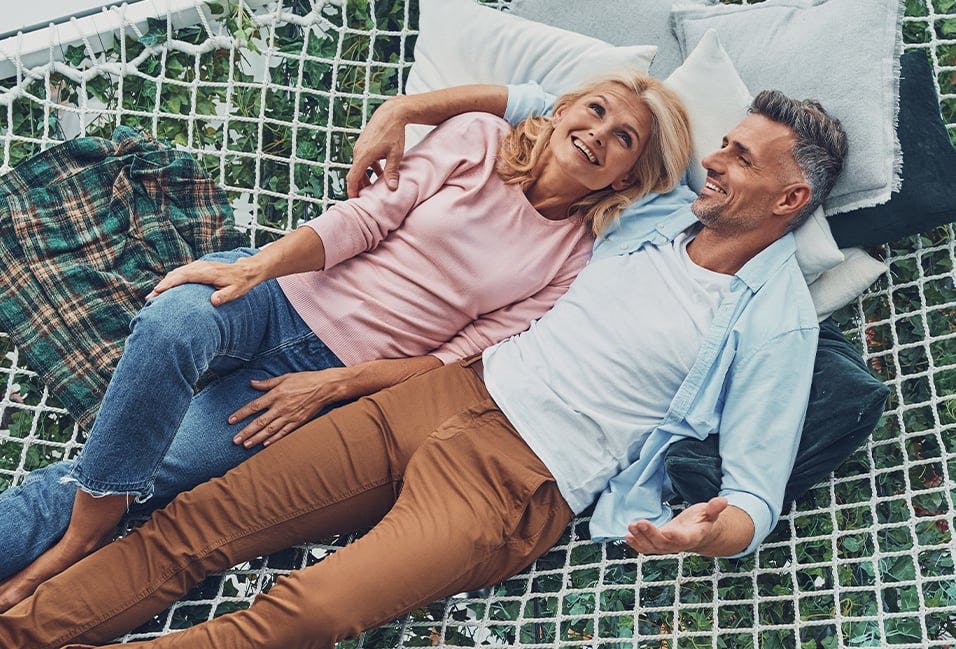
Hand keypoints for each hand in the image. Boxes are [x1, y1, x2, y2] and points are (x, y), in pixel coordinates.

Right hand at [146, 258, 263, 305]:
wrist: (246, 271)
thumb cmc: (240, 283)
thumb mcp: (236, 291)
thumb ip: (225, 296)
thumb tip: (214, 301)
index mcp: (207, 272)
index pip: (184, 277)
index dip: (170, 283)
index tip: (158, 291)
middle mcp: (201, 267)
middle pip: (176, 274)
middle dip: (162, 285)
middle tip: (149, 297)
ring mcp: (199, 266)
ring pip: (177, 272)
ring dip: (164, 282)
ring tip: (153, 295)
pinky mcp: (198, 267)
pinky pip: (181, 272)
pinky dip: (171, 279)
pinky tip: (165, 288)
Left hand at [229, 369, 350, 447]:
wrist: (325, 387)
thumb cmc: (305, 379)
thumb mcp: (285, 377)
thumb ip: (267, 383)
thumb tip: (251, 383)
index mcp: (276, 395)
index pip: (254, 406)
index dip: (241, 414)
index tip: (230, 420)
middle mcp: (280, 407)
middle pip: (259, 422)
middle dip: (246, 432)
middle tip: (234, 440)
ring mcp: (289, 416)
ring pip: (269, 430)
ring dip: (256, 438)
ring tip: (246, 445)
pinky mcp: (298, 422)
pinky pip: (283, 432)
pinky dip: (274, 439)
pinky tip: (265, 444)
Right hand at [345, 96, 407, 196]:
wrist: (391, 113)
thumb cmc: (394, 132)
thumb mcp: (395, 154)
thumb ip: (392, 172)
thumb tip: (392, 188)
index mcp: (363, 156)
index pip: (352, 178)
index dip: (352, 191)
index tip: (355, 201)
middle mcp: (358, 152)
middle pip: (355, 174)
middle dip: (360, 187)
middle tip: (366, 199)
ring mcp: (359, 147)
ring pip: (360, 167)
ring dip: (366, 178)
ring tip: (374, 189)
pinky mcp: (363, 144)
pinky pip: (363, 160)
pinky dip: (369, 168)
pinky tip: (380, 173)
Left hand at [625, 497, 727, 554]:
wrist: (699, 535)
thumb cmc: (704, 521)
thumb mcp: (710, 513)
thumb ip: (714, 508)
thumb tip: (723, 501)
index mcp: (693, 536)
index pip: (684, 538)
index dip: (676, 536)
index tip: (668, 531)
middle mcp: (679, 544)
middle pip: (663, 544)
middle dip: (650, 534)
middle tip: (639, 523)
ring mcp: (667, 546)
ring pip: (652, 547)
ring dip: (640, 538)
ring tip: (631, 527)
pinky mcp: (658, 544)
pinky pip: (647, 548)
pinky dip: (637, 544)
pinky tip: (628, 536)